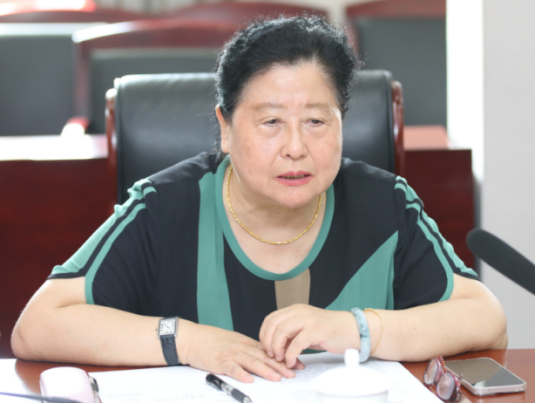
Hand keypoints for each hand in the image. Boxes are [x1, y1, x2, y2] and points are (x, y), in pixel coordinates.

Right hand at [178, 320, 303, 382]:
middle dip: (280, 366)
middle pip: (264, 357)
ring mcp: (230, 354)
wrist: (193, 338)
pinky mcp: (219, 361)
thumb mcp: (235, 343)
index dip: (284, 358)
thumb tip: (267, 359)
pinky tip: (248, 379)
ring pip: (251, 362)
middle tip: (293, 373)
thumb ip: (249, 351)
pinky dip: (240, 374)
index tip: (297, 365)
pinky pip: (231, 368)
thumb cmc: (213, 342)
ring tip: (277, 377)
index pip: (269, 352)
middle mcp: (241, 348)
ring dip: (264, 370)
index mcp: (246, 343)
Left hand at [259, 305, 359, 367]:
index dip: (264, 334)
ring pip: (282, 331)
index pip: (271, 318)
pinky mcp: (316, 330)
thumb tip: (274, 347)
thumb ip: (290, 335)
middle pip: (273, 324)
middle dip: (268, 342)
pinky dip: (291, 355)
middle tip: (272, 355)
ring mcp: (308, 319)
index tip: (266, 347)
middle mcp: (299, 311)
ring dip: (277, 348)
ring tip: (281, 359)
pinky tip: (292, 362)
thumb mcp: (304, 330)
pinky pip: (297, 343)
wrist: (351, 329)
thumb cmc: (328, 331)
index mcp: (295, 310)